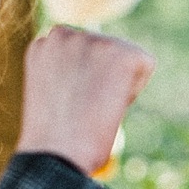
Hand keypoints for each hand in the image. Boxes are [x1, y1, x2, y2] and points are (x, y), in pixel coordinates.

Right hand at [16, 26, 153, 174]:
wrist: (57, 154)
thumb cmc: (53, 142)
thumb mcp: (52, 96)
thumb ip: (69, 74)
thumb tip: (99, 72)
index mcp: (44, 45)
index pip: (81, 51)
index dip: (83, 81)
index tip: (70, 104)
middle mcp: (64, 34)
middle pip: (104, 49)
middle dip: (103, 76)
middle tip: (84, 109)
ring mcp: (92, 40)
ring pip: (124, 55)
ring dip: (118, 80)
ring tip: (94, 107)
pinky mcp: (120, 51)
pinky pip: (144, 64)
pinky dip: (135, 88)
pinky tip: (111, 103)